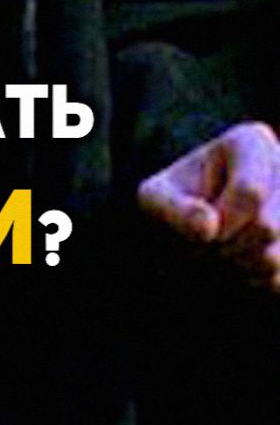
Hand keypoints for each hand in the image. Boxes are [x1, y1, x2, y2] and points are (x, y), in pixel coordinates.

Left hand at [137, 121, 279, 287]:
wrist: (192, 231)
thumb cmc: (176, 206)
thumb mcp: (156, 199)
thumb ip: (172, 209)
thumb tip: (208, 227)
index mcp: (252, 143)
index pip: (251, 192)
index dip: (222, 220)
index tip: (201, 226)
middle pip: (267, 227)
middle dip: (225, 246)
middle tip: (204, 244)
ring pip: (275, 258)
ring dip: (238, 267)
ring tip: (220, 253)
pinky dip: (255, 282)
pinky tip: (241, 265)